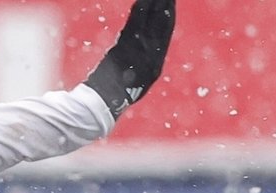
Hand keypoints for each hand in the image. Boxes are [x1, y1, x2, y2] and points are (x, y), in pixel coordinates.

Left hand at [84, 0, 176, 117]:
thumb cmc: (117, 91)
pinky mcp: (126, 46)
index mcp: (156, 65)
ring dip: (155, 4)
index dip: (169, 16)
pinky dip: (140, 10)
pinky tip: (143, 0)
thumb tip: (143, 44)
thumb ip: (142, 61)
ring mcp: (139, 50)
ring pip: (150, 21)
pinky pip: (135, 24)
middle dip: (166, 6)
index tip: (171, 2)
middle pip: (162, 24)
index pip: (166, 33)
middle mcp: (152, 56)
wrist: (105, 99)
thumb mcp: (136, 78)